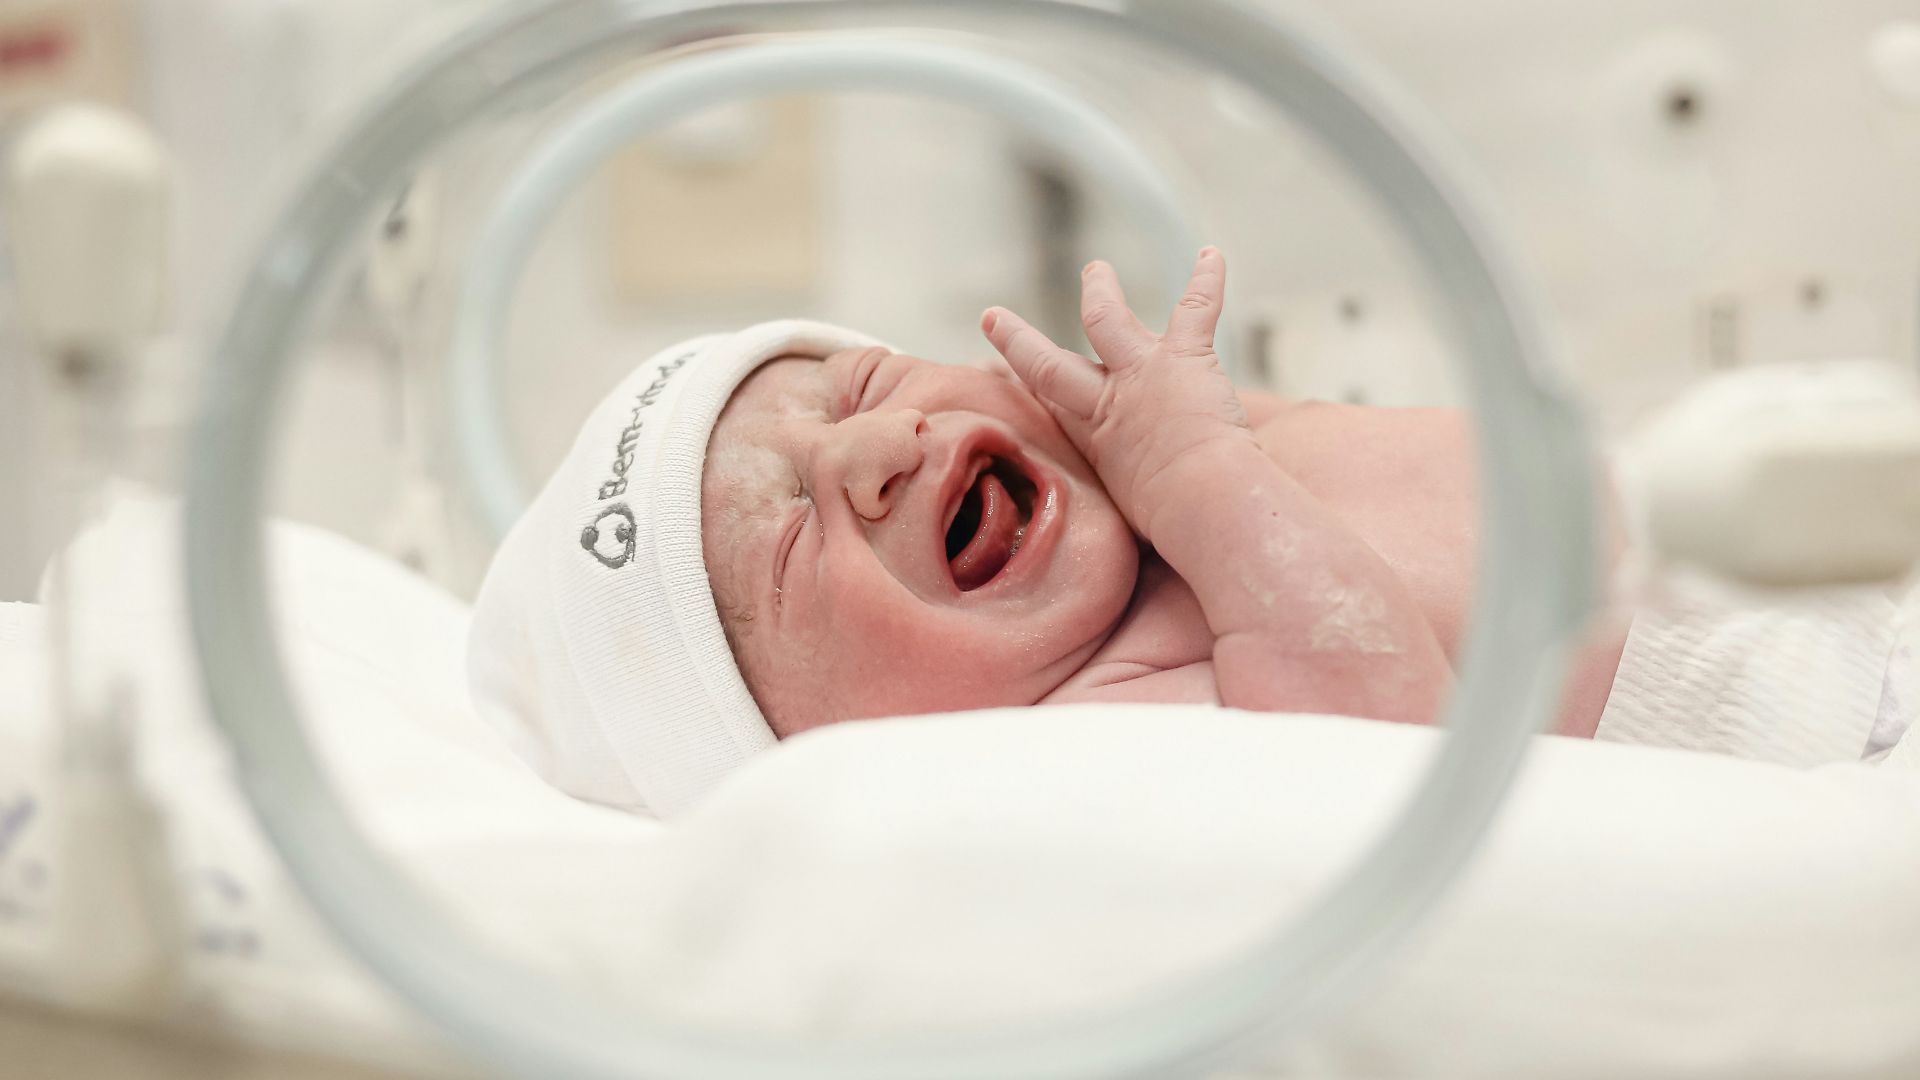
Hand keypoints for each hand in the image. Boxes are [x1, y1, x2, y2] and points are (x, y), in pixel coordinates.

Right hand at [982, 247, 1253, 540]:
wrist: (1199, 501)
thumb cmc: (1170, 524)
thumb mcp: (1123, 523)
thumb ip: (1109, 518)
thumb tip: (1082, 568)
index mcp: (1086, 442)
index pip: (1036, 410)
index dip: (1007, 394)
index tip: (982, 379)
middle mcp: (1102, 403)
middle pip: (1046, 367)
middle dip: (1019, 344)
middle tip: (993, 319)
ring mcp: (1138, 374)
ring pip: (1108, 320)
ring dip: (1101, 293)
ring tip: (1096, 271)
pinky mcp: (1181, 357)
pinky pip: (1195, 307)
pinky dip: (1205, 279)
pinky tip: (1211, 253)